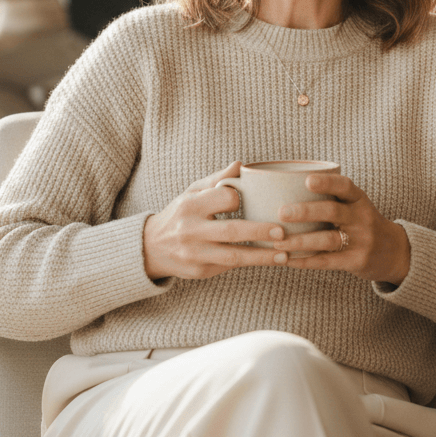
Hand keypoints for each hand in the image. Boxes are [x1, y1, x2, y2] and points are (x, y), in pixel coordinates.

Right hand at [142, 162, 287, 280]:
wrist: (151, 247)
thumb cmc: (181, 213)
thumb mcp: (192, 191)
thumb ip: (217, 179)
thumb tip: (241, 164)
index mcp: (190, 205)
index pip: (223, 199)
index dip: (240, 199)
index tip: (254, 200)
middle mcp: (190, 230)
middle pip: (231, 231)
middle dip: (260, 232)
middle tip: (283, 232)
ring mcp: (194, 254)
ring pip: (233, 257)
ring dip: (261, 256)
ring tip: (284, 255)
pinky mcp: (199, 272)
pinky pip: (229, 268)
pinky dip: (250, 264)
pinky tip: (268, 260)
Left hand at [272, 173, 410, 285]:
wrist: (395, 253)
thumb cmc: (363, 223)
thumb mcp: (356, 206)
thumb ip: (331, 198)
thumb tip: (285, 188)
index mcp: (359, 199)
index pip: (345, 186)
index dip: (327, 183)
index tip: (306, 180)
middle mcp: (362, 218)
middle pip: (332, 212)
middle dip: (305, 212)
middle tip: (281, 213)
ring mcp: (361, 241)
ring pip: (327, 239)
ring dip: (300, 241)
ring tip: (278, 242)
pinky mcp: (357, 261)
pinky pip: (327, 261)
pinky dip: (305, 261)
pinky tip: (288, 260)